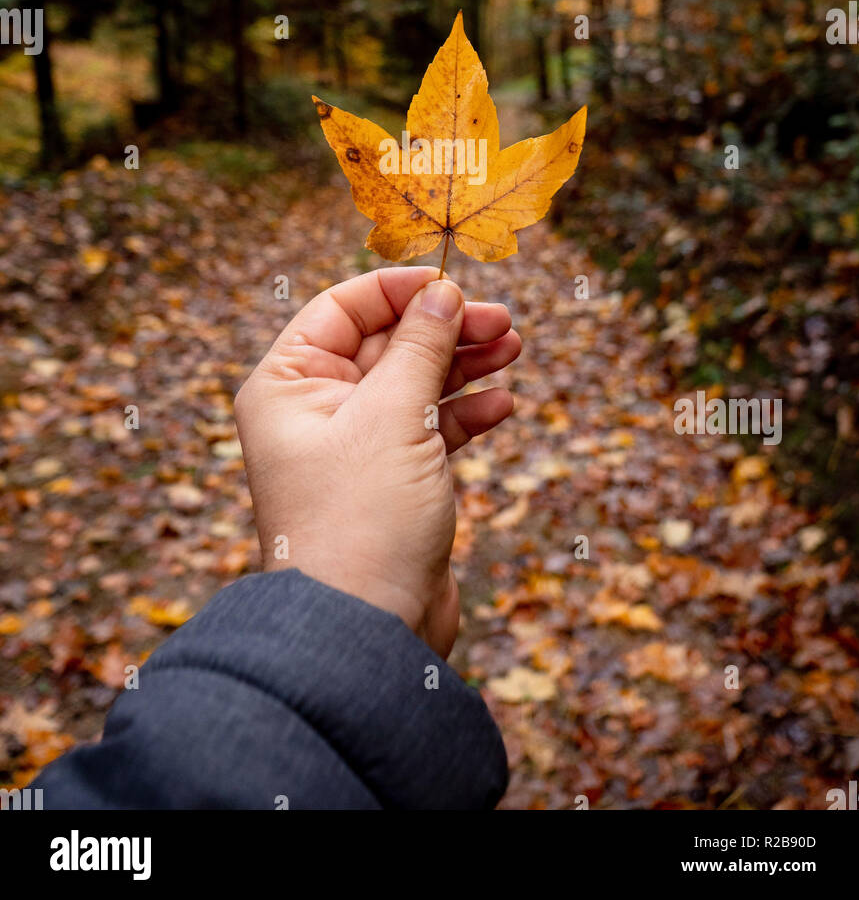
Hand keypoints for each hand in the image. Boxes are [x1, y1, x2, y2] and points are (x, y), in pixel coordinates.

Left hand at [234, 266, 520, 657]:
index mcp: (288, 385)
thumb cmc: (359, 518)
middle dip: (444, 328)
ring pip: (414, 384)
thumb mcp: (392, 416)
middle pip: (386, 343)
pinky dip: (464, 413)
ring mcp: (354, 448)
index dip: (399, 290)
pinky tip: (502, 403)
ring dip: (463, 365)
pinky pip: (429, 429)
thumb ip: (421, 346)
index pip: (343, 309)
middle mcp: (314, 411)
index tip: (455, 284)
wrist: (365, 631)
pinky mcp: (390, 483)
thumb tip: (443, 291)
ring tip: (514, 349)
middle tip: (503, 321)